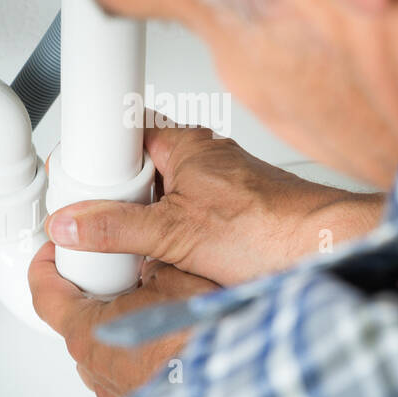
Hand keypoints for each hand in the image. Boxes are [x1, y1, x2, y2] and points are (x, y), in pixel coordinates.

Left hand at [28, 241, 217, 396]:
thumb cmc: (200, 338)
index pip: (46, 296)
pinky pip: (124, 370)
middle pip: (75, 321)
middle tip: (117, 274)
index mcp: (89, 330)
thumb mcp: (175, 273)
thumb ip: (151, 261)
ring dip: (115, 326)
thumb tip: (152, 258)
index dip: (45, 267)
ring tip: (146, 308)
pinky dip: (135, 351)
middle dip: (93, 295)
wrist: (230, 382)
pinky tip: (163, 337)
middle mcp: (94, 364)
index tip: (53, 253)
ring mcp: (114, 387)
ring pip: (101, 347)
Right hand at [44, 122, 383, 286]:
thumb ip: (117, 228)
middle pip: (136, 172)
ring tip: (133, 250)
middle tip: (95, 225)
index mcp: (185, 144)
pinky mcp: (231, 219)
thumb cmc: (274, 228)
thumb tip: (73, 224)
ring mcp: (218, 190)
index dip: (92, 155)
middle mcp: (202, 160)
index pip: (121, 132)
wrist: (329, 253)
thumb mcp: (176, 233)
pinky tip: (166, 264)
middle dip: (115, 200)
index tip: (68, 178)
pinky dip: (169, 241)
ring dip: (144, 225)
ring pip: (161, 201)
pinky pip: (184, 223)